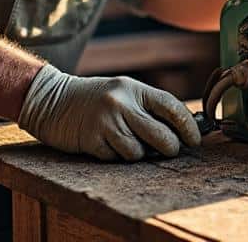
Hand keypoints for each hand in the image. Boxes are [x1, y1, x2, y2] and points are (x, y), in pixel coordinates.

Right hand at [18, 65, 200, 160]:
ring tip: (128, 144)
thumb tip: (182, 128)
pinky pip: (115, 158)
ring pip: (139, 152)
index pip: (171, 107)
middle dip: (170, 148)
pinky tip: (106, 145)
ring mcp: (105, 122)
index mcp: (134, 89)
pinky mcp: (90, 140)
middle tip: (168, 150)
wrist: (52, 100)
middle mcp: (121, 103)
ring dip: (138, 154)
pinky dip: (115, 157)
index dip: (188, 126)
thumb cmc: (95, 99)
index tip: (195, 140)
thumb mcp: (123, 92)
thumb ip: (148, 107)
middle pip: (161, 135)